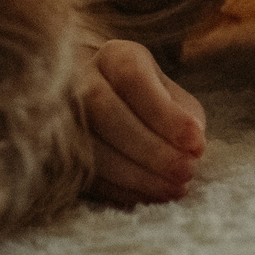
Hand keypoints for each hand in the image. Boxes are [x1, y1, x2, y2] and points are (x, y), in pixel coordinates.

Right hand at [78, 38, 206, 205]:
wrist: (108, 106)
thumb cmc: (150, 101)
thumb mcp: (172, 97)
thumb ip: (184, 116)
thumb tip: (190, 148)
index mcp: (115, 57)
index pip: (132, 79)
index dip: (164, 113)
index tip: (197, 144)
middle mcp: (81, 80)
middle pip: (104, 110)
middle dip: (150, 149)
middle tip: (186, 172)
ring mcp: (62, 115)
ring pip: (89, 144)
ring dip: (135, 175)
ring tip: (172, 190)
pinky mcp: (57, 152)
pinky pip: (83, 173)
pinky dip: (119, 190)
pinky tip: (147, 197)